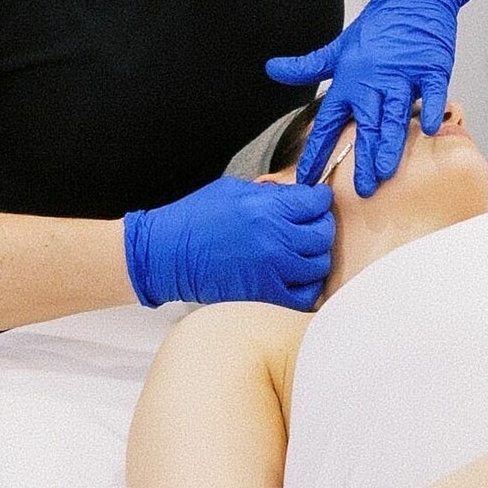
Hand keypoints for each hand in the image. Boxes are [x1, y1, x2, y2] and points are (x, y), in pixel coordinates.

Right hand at [123, 172, 335, 309]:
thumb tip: (297, 196)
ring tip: (302, 252)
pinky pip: (304, 296)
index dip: (319, 199)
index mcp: (266, 209)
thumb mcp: (234, 190)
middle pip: (322, 233)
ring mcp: (271, 271)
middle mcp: (273, 240)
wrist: (165, 254)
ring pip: (319, 265)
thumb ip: (271, 194)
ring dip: (314, 256)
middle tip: (311, 224)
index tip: (316, 201)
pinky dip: (306, 287)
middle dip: (320, 225)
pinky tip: (297, 278)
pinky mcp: (264, 296)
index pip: (315, 202)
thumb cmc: (194, 218)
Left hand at [266, 0, 477, 194]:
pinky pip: (431, 91)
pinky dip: (430, 108)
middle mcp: (374, 80)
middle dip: (362, 158)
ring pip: (395, 114)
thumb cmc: (378, 26)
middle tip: (361, 189)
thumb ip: (307, 66)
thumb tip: (271, 69)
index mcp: (350, 79)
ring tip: (385, 172)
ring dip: (390, 143)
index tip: (308, 178)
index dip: (317, 151)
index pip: (328, 121)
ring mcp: (404, 74)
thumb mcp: (338, 48)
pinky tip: (428, 129)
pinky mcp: (432, 67)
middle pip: (366, 125)